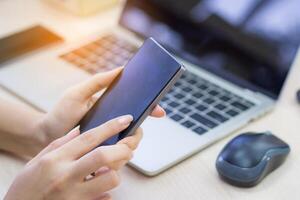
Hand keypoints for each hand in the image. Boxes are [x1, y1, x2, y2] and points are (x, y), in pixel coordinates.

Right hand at [5, 115, 136, 199]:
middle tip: (128, 148)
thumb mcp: (39, 159)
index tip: (125, 120)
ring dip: (116, 172)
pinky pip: (105, 198)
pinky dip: (108, 191)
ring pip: (110, 179)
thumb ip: (61, 144)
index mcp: (56, 159)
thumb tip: (81, 131)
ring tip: (110, 170)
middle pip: (104, 155)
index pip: (89, 137)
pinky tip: (101, 187)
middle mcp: (66, 176)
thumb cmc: (27, 187)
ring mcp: (74, 195)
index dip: (111, 126)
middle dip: (122, 149)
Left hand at [33, 67, 164, 155]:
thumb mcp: (79, 93)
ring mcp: (109, 135)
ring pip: (131, 141)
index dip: (150, 108)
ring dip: (131, 143)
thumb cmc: (61, 113)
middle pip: (137, 125)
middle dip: (138, 130)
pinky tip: (117, 153)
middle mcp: (113, 120)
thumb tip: (121, 69)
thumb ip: (99, 82)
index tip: (159, 111)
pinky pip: (119, 152)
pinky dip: (121, 153)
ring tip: (122, 144)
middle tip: (134, 132)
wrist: (46, 136)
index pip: (136, 105)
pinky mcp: (103, 149)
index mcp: (111, 105)